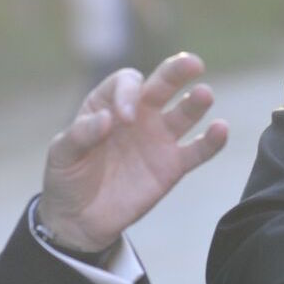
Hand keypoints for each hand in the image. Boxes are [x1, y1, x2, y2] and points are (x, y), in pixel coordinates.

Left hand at [36, 52, 228, 251]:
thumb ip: (80, 135)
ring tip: (204, 94)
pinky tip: (221, 129)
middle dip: (177, 71)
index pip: (127, 82)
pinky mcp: (171, 166)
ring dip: (196, 102)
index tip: (122, 119)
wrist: (79, 220)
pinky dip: (211, 141)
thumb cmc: (67, 178)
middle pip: (162, 84)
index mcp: (108, 103)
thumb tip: (107, 120)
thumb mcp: (62, 155)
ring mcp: (157, 138)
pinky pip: (197, 150)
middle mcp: (139, 114)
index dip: (127, 94)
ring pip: (184, 113)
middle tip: (192, 63)